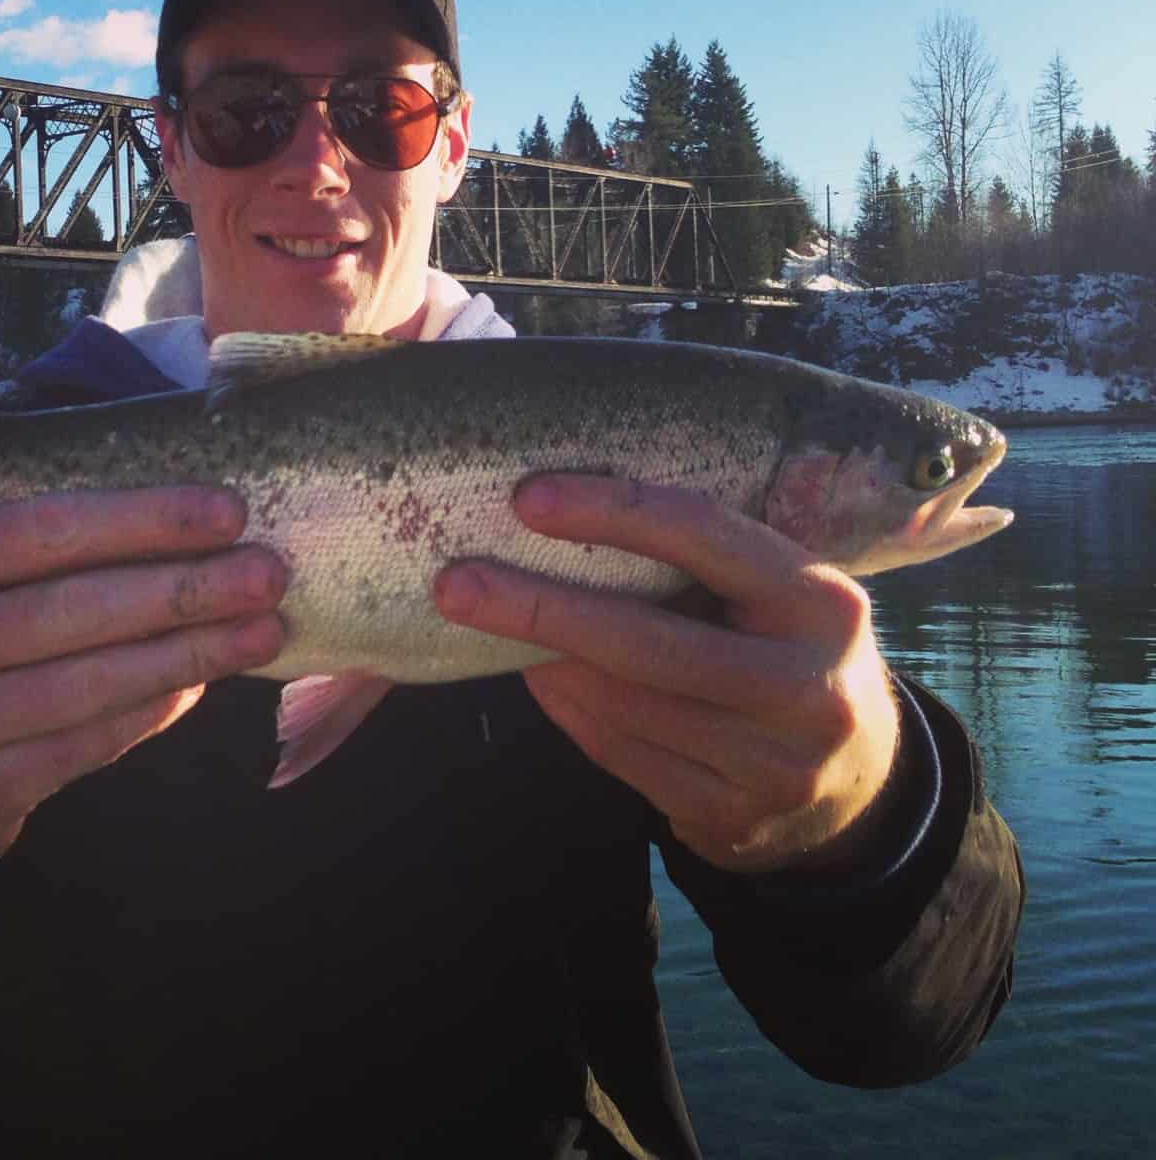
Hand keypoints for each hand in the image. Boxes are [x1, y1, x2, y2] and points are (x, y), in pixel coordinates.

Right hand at [0, 485, 284, 955]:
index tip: (228, 511)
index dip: (143, 518)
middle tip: (268, 572)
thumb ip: (34, 562)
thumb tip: (187, 535)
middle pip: (73, 605)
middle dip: (185, 586)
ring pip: (87, 681)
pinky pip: (80, 744)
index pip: (42, 528)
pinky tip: (199, 684)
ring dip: (188, 653)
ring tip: (261, 630)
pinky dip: (150, 710)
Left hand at [435, 474, 899, 875]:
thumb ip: (707, 560)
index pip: (706, 538)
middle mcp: (806, 686)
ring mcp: (771, 764)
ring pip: (624, 704)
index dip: (615, 512)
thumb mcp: (782, 595)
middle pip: (648, 641)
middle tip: (457, 582)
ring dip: (545, 661)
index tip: (530, 498)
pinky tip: (536, 675)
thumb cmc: (788, 650)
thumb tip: (564, 511)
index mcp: (822, 602)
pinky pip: (622, 755)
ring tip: (485, 618)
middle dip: (541, 608)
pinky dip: (569, 709)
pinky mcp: (731, 817)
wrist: (857, 785)